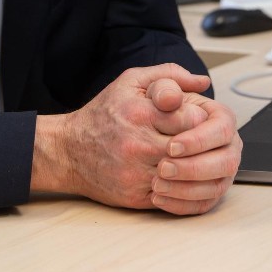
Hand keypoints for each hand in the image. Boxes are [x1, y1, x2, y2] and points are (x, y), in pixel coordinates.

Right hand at [31, 64, 240, 214]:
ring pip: (184, 175)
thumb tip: (202, 82)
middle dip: (200, 145)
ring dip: (192, 169)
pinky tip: (178, 177)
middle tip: (198, 142)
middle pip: (191, 148)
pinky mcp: (135, 195)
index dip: (199, 120)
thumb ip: (169, 75)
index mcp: (141, 112)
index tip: (195, 120)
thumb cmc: (103, 114)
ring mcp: (137, 172)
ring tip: (191, 159)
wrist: (68, 151)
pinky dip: (180, 188)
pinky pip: (172, 196)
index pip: (191, 118)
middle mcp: (139, 143)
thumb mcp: (131, 81)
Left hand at [148, 86, 241, 215]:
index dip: (198, 139)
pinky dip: (181, 205)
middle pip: (225, 161)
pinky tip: (158, 198)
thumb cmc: (138, 109)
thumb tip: (197, 82)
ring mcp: (217, 170)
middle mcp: (224, 144)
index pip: (222, 128)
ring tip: (156, 184)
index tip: (171, 145)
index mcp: (216, 116)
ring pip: (216, 187)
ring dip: (186, 189)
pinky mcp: (205, 192)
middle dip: (193, 168)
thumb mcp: (145, 86)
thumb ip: (167, 82)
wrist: (122, 135)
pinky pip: (202, 205)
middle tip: (162, 167)